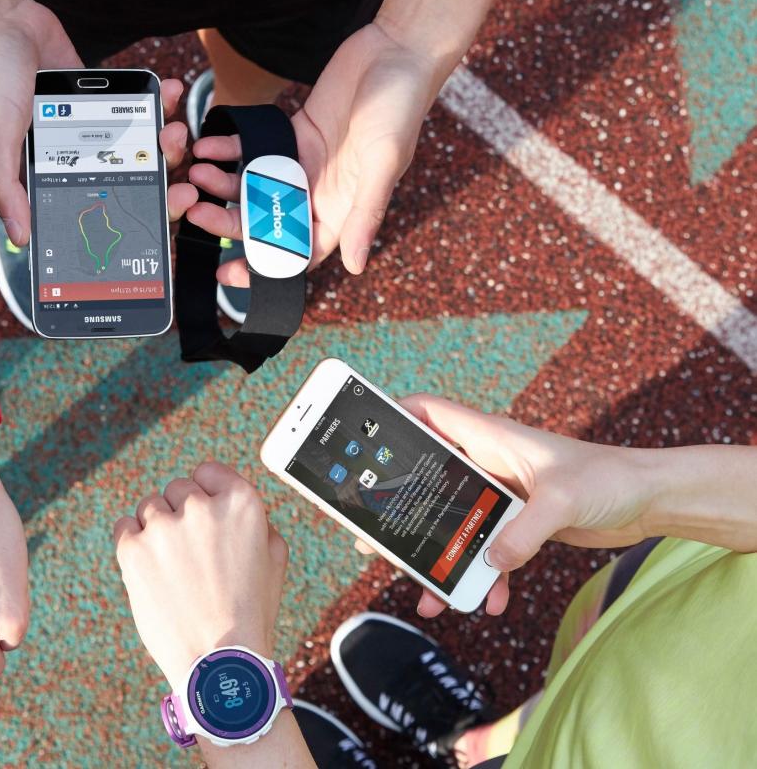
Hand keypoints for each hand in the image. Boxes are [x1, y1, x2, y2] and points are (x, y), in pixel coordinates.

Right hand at [0, 0, 195, 242]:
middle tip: (179, 171)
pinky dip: (156, 104)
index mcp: (44, 176)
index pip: (92, 209)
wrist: (3, 19)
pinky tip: (170, 94)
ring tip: (174, 127)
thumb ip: (6, 187)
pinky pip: (133, 111)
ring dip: (163, 140)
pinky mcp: (99, 104)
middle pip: (124, 182)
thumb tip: (19, 238)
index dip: (132, 216)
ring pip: (135, 148)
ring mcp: (87, 131)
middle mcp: (68, 158)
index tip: (165, 210)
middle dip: (158, 178)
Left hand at [112, 462, 287, 684]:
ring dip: (157, 530)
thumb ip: (254, 518)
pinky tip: (152, 571)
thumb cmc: (250, 611)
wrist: (218, 661)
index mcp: (242, 502)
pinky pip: (125, 527)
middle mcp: (202, 506)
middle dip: (182, 514)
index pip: (208, 471)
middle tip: (192, 555)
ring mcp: (164, 526)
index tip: (206, 519)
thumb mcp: (274, 557)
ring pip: (149, 507)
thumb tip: (225, 496)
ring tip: (174, 570)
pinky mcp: (133, 548)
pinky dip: (134, 545)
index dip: (206, 495)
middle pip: (177, 489)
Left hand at [186, 21, 450, 283]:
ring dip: (223, 183)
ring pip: (254, 185)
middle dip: (231, 223)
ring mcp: (303, 163)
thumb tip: (355, 267)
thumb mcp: (383, 163)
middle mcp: (319, 192)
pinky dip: (229, 148)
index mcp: (343, 210)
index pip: (299, 252)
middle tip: (198, 214)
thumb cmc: (402, 108)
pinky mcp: (291, 133)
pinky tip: (208, 145)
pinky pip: (253, 148)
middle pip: (266, 221)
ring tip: (197, 174)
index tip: (228, 274)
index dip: (264, 266)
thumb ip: (365, 214)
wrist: (396, 52)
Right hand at [358, 394, 654, 617]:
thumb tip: (489, 564)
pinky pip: (488, 552)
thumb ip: (523, 532)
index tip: (362, 442)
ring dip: (442, 559)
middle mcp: (489, 463)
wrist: (651, 500)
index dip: (393, 418)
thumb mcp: (562, 500)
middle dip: (403, 512)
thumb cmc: (611, 478)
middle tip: (373, 539)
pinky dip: (486, 577)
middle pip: (429, 481)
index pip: (428, 413)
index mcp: (490, 438)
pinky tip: (489, 601)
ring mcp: (502, 495)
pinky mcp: (519, 524)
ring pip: (455, 525)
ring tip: (427, 593)